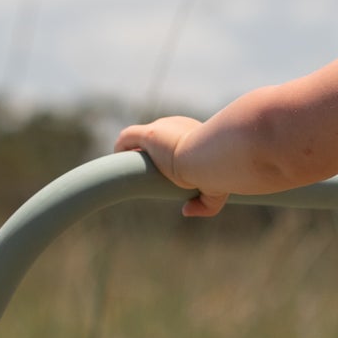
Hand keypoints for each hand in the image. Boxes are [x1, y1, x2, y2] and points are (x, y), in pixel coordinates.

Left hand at [114, 117, 229, 215]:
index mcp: (197, 134)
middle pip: (157, 138)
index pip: (176, 141)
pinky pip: (128, 137)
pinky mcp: (150, 134)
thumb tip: (185, 210)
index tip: (164, 172)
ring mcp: (163, 128)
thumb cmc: (219, 174)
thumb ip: (205, 204)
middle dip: (149, 154)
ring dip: (133, 151)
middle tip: (143, 174)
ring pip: (141, 137)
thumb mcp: (216, 191)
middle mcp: (179, 126)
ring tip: (127, 170)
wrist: (215, 158)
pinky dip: (122, 147)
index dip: (167, 155)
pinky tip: (118, 160)